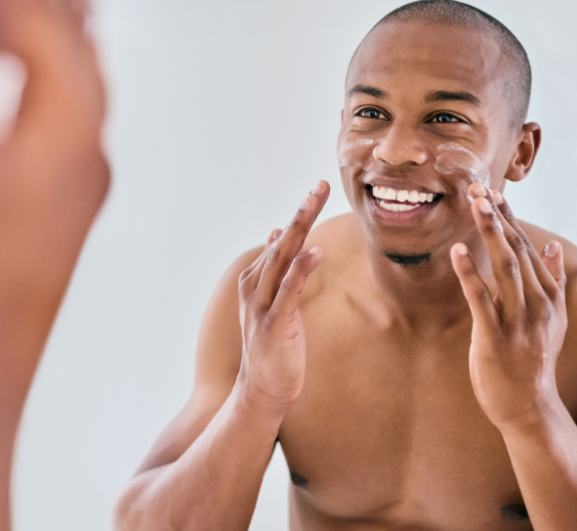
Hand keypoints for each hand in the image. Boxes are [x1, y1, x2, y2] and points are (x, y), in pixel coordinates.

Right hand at [236, 181, 329, 414]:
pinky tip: (314, 252)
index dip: (300, 213)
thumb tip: (278, 234)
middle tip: (320, 186)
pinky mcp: (274, 323)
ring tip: (315, 203)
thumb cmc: (271, 346)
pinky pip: (288, 291)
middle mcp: (256, 287)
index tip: (317, 189)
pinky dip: (300, 269)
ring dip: (300, 228)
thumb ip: (275, 269)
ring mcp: (262, 305)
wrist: (261, 389)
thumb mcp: (272, 302)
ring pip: (283, 258)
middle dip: (302, 211)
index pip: (282, 240)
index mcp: (257, 281)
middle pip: (283, 241)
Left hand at [450, 184, 567, 430]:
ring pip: (504, 267)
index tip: (493, 191)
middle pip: (515, 250)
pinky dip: (469, 273)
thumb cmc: (533, 358)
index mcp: (547, 295)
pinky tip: (457, 251)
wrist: (529, 405)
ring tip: (474, 204)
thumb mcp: (553, 319)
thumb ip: (554, 281)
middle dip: (497, 216)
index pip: (527, 247)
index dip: (509, 218)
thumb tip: (552, 247)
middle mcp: (536, 303)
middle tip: (478, 187)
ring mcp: (518, 321)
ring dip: (489, 233)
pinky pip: (481, 300)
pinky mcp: (495, 338)